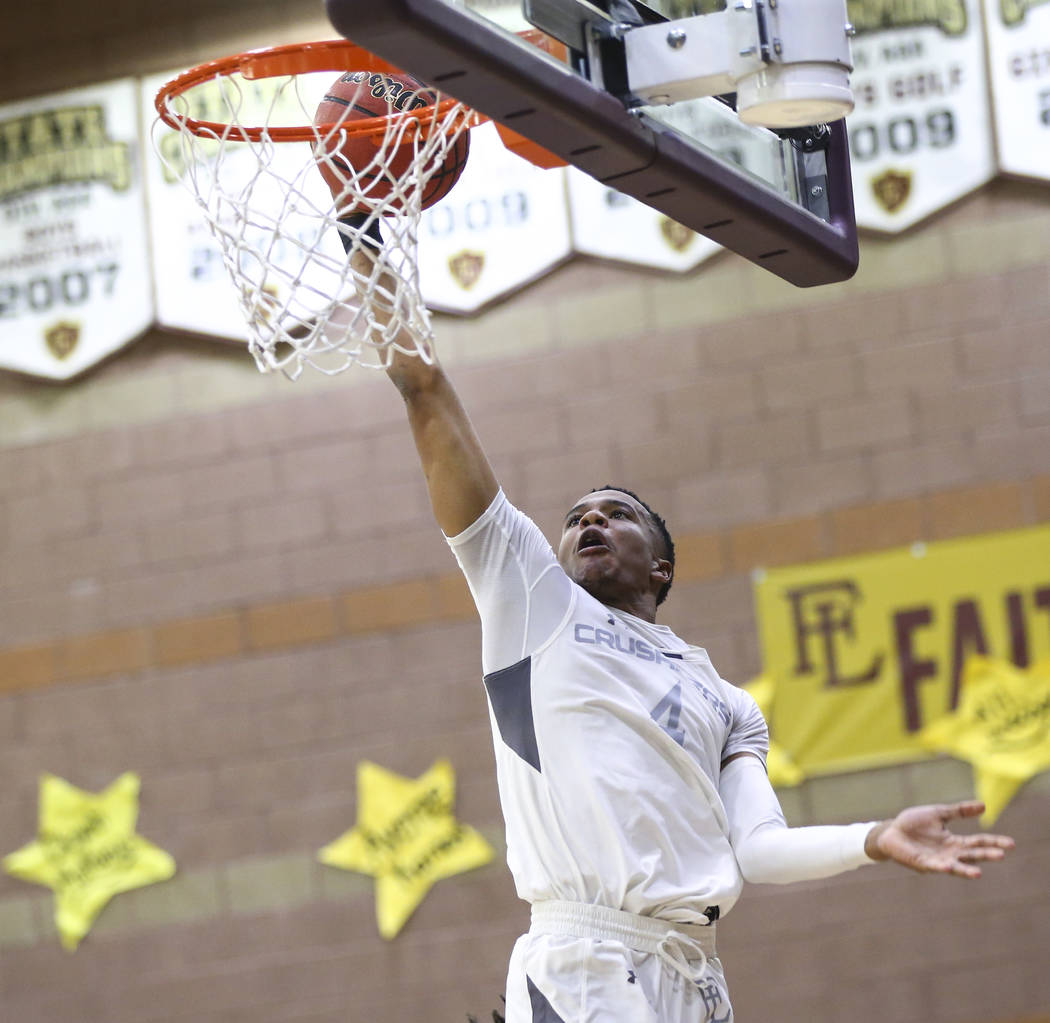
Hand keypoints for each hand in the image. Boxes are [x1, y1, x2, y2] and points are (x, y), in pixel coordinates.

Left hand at [865, 801, 1014, 878]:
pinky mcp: (922, 864)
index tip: (1011, 843)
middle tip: (1001, 855)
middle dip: (986, 855)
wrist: (891, 831)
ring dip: (966, 870)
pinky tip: (948, 866)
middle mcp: (949, 853)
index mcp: (954, 842)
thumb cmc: (914, 823)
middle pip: (971, 855)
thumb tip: (984, 805)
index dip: (993, 842)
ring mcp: (937, 860)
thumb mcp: (939, 814)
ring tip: (978, 873)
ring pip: (955, 866)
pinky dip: (941, 867)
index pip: (978, 842)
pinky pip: (933, 866)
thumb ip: (959, 811)